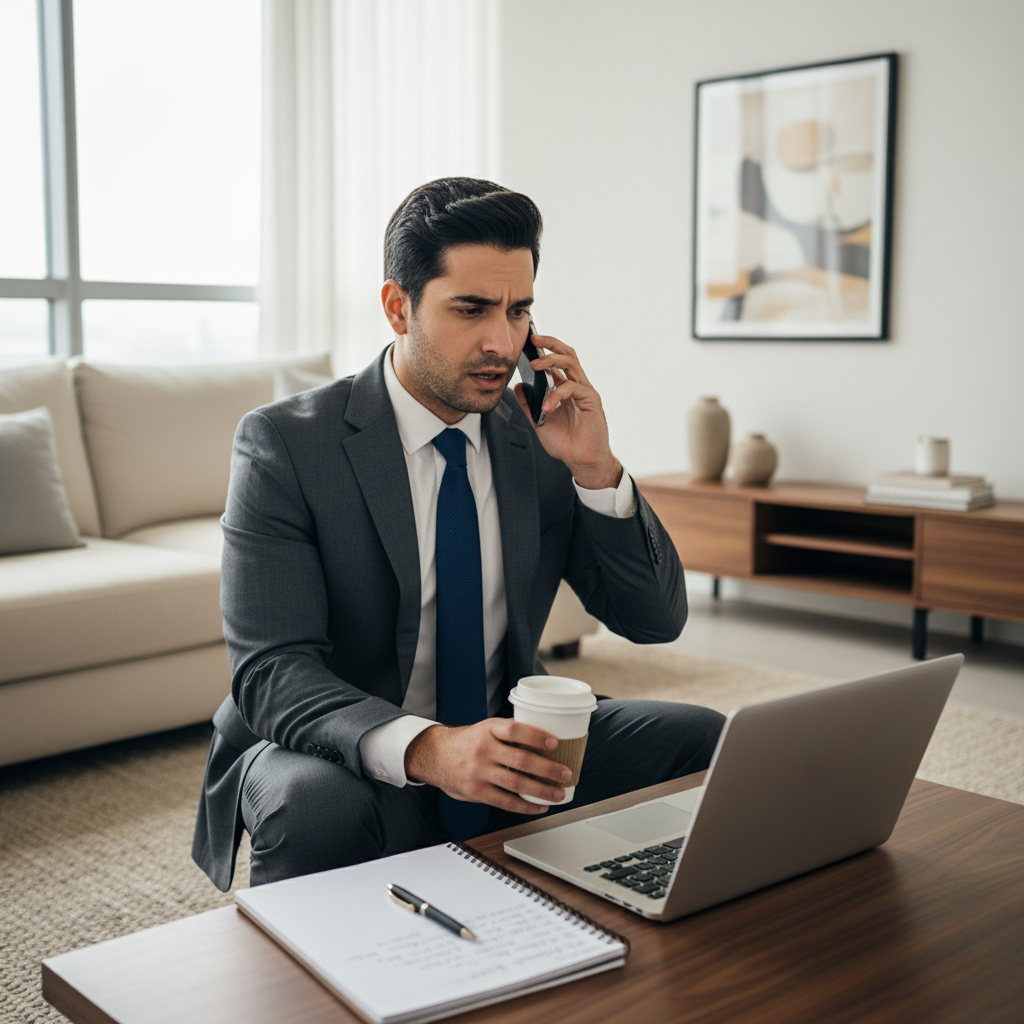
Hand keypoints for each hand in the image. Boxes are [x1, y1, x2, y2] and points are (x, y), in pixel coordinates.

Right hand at [404, 718, 572, 813]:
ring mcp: (479, 772)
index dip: (535, 736)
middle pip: (520, 759)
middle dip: (547, 768)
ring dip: (541, 790)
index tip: (554, 743)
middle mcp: (483, 749)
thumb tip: (545, 740)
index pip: (514, 729)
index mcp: (487, 729)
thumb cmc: (467, 742)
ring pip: (516, 783)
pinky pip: (505, 802)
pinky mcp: (476, 792)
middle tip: (565, 773)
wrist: (435, 756)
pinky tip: (539, 806)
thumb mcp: (485, 729)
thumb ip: (508, 734)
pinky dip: (525, 807)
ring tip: (558, 793)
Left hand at [513, 335, 622, 489]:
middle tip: (534, 340)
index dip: (546, 348)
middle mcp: (577, 386)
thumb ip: (529, 404)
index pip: (558, 360)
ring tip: (535, 367)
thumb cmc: (566, 443)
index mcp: (566, 388)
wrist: (581, 461)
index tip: (530, 340)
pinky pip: (573, 388)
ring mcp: (585, 392)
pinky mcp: (591, 401)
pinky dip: (557, 395)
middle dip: (551, 344)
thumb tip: (518, 386)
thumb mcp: (539, 422)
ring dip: (551, 361)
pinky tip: (547, 407)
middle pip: (568, 354)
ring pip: (571, 364)